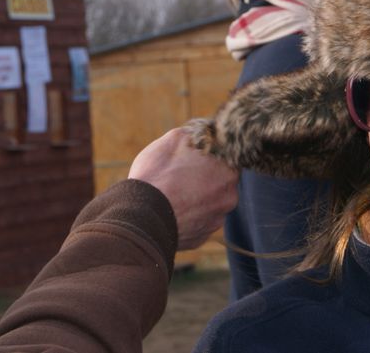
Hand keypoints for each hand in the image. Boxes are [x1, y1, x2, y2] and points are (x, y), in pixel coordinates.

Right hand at [128, 126, 238, 249]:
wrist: (140, 217)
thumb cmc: (158, 175)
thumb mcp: (175, 139)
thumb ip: (197, 133)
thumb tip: (205, 131)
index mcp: (228, 171)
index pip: (229, 157)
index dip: (213, 154)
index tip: (198, 155)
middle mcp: (229, 198)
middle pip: (221, 181)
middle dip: (205, 176)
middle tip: (181, 172)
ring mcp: (216, 221)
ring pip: (209, 203)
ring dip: (196, 197)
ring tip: (173, 193)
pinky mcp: (201, 238)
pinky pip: (197, 221)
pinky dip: (188, 215)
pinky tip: (171, 209)